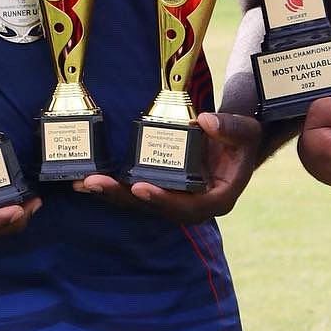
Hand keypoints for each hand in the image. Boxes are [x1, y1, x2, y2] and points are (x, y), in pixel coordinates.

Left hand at [72, 112, 262, 223]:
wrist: (238, 143)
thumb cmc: (243, 139)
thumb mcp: (246, 131)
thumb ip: (229, 128)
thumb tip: (205, 122)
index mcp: (217, 199)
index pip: (188, 207)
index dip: (163, 200)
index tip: (141, 188)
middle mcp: (194, 205)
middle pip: (156, 208)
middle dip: (125, 197)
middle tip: (95, 184)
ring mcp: (177, 198)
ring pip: (142, 203)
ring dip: (113, 194)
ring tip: (84, 182)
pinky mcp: (165, 188)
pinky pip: (138, 191)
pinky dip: (116, 185)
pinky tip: (90, 178)